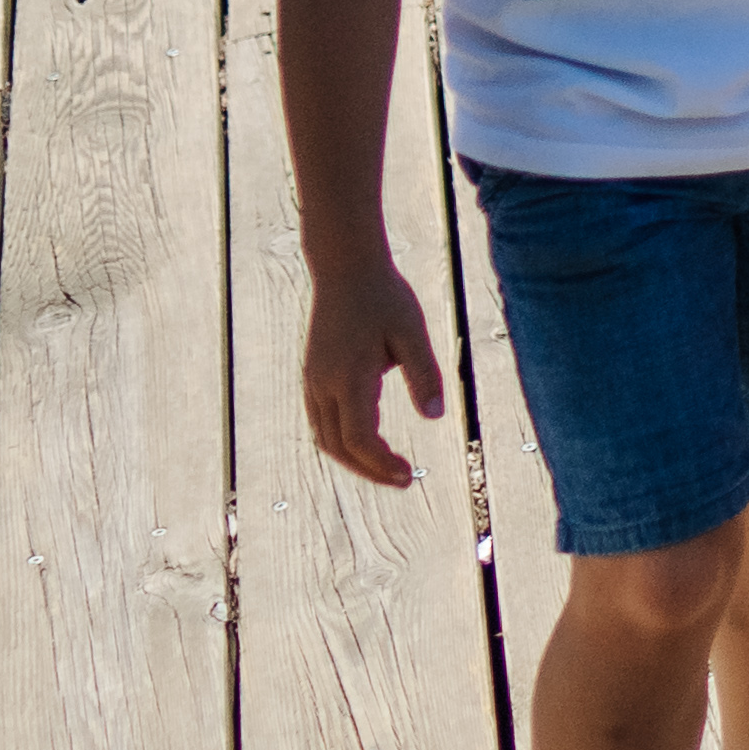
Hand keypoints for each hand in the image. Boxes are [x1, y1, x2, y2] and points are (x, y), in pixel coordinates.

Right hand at [300, 253, 446, 489]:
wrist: (345, 269)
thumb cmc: (384, 297)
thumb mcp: (412, 330)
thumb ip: (424, 373)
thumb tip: (435, 417)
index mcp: (348, 378)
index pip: (359, 439)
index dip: (382, 464)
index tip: (409, 476)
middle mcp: (323, 386)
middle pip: (338, 448)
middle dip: (369, 470)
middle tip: (404, 480)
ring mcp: (313, 383)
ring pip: (325, 439)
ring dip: (354, 460)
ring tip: (388, 468)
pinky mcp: (313, 377)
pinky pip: (321, 423)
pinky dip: (343, 442)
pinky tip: (368, 444)